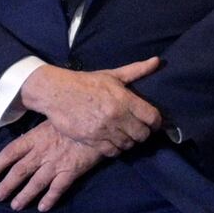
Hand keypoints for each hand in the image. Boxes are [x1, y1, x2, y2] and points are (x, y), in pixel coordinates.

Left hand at [0, 125, 106, 211]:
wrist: (98, 123)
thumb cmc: (76, 116)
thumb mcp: (53, 115)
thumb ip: (39, 124)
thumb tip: (26, 122)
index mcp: (35, 137)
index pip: (10, 152)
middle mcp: (42, 152)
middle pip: (20, 171)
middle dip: (6, 185)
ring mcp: (56, 163)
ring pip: (36, 183)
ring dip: (24, 196)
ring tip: (15, 206)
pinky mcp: (71, 171)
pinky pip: (58, 189)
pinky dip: (50, 199)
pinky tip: (43, 208)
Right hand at [17, 60, 167, 161]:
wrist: (56, 93)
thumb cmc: (86, 83)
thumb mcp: (112, 75)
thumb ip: (137, 70)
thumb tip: (157, 61)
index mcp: (124, 99)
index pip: (153, 117)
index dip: (157, 122)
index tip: (153, 123)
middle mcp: (116, 116)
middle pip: (142, 134)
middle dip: (144, 133)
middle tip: (139, 129)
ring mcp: (104, 130)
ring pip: (128, 145)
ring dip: (130, 141)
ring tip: (126, 135)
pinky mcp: (91, 140)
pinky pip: (112, 151)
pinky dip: (116, 149)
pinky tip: (114, 142)